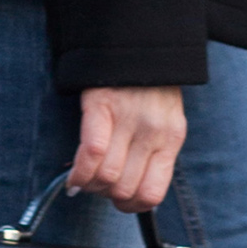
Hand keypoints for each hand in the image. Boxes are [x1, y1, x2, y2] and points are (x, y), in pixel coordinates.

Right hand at [69, 85, 186, 211]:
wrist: (139, 41)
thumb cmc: (150, 85)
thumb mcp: (165, 120)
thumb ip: (154, 152)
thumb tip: (128, 189)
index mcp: (172, 138)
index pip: (152, 194)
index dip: (130, 206)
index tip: (117, 200)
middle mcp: (153, 132)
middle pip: (125, 189)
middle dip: (105, 195)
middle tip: (96, 186)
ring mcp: (129, 119)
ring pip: (107, 178)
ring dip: (89, 185)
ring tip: (84, 179)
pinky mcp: (102, 106)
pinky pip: (92, 153)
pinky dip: (80, 171)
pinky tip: (74, 176)